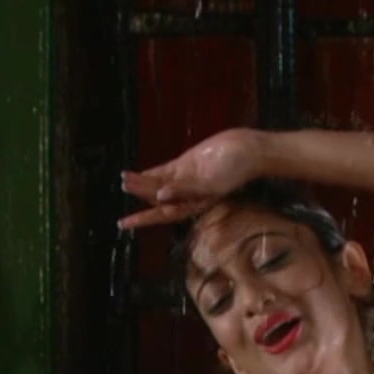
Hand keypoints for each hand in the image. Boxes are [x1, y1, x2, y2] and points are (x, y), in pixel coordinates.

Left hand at [119, 127, 268, 229]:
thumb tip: (160, 197)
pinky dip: (150, 173)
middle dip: (139, 194)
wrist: (249, 149)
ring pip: (158, 183)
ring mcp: (186, 178)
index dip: (142, 218)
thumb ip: (186, 189)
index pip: (163, 214)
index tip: (123, 224)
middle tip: (123, 186)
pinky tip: (136, 174)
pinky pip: (164, 171)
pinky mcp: (187, 164)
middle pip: (157, 198)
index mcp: (194, 204)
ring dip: (141, 183)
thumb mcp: (211, 183)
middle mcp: (187, 194)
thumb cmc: (236, 170)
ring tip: (124, 179)